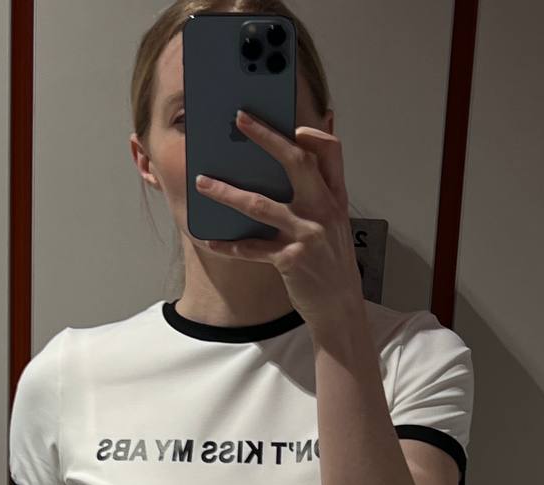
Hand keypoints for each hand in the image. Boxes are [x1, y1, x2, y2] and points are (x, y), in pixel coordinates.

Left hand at [194, 109, 363, 334]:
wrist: (340, 305)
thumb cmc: (331, 262)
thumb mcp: (334, 223)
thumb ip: (319, 194)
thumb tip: (296, 165)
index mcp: (335, 197)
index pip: (332, 152)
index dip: (313, 134)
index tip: (292, 124)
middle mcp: (324, 210)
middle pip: (296, 162)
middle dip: (266, 138)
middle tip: (240, 120)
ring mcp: (308, 234)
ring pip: (261, 205)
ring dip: (227, 193)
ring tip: (203, 183)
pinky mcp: (292, 260)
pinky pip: (253, 249)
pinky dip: (231, 246)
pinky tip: (212, 242)